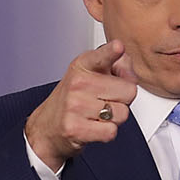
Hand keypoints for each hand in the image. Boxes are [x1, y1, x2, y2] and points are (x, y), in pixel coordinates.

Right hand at [24, 41, 137, 169]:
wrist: (48, 127)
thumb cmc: (75, 99)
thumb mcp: (93, 73)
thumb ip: (119, 66)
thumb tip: (131, 76)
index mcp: (83, 65)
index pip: (102, 56)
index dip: (112, 52)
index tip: (118, 47)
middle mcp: (78, 83)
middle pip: (129, 91)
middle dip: (123, 100)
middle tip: (104, 100)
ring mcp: (75, 105)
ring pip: (122, 114)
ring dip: (114, 118)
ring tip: (98, 114)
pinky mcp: (75, 128)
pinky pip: (111, 131)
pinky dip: (106, 133)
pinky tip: (93, 127)